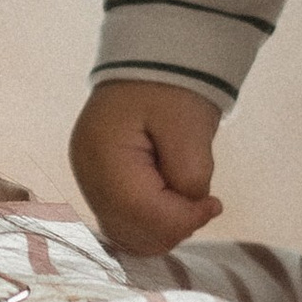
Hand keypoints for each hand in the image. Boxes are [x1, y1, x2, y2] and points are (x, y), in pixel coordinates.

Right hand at [71, 79, 224, 255]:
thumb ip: (191, 172)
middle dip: (174, 223)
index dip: (182, 219)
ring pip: (128, 235)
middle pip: (131, 230)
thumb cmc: (169, 87)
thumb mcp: (189, 123)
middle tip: (204, 200)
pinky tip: (173, 201)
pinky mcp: (100, 189)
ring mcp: (90, 184)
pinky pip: (126, 224)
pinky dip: (153, 224)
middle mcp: (87, 175)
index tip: (214, 204)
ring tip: (187, 195)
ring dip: (165, 226)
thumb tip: (190, 206)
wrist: (151, 66)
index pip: (140, 211)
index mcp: (103, 153)